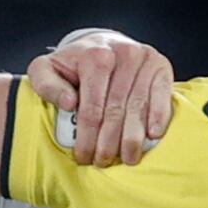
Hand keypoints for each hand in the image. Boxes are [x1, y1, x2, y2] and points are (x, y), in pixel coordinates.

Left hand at [27, 31, 171, 165]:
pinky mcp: (161, 67)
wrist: (102, 44)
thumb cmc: (73, 64)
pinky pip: (162, 96)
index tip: (83, 157)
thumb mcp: (47, 69)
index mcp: (95, 56)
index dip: (87, 137)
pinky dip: (159, 117)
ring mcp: (144, 59)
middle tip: (103, 162)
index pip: (92, 107)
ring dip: (133, 138)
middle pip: (116, 111)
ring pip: (138, 108)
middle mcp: (122, 54)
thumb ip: (46, 85)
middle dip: (108, 143)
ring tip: (127, 159)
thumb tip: (69, 104)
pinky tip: (152, 135)